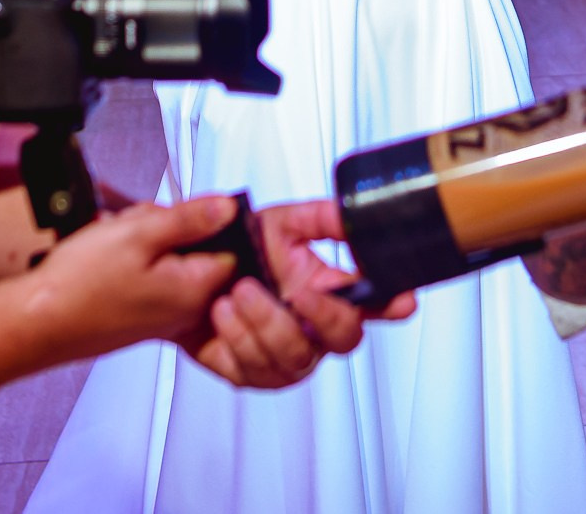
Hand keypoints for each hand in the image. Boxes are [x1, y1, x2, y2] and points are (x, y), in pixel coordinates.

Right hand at [25, 197, 236, 362]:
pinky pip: (148, 278)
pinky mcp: (140, 319)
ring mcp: (162, 318)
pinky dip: (130, 263)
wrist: (37, 323)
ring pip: (168, 261)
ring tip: (112, 244)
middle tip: (134, 228)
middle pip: (195, 250)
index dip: (202, 218)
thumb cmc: (79, 286)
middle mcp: (186, 311)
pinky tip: (106, 261)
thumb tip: (227, 208)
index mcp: (195, 289)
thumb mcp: (138, 234)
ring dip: (143, 243)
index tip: (175, 213)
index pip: (229, 243)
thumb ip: (189, 219)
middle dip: (166, 229)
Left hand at [185, 200, 414, 387]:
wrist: (185, 276)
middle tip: (295, 292)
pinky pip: (255, 371)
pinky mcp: (251, 374)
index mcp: (326, 289)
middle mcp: (312, 328)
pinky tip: (223, 314)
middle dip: (322, 316)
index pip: (374, 301)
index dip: (392, 304)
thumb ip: (320, 218)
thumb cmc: (237, 252)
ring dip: (265, 324)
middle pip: (344, 338)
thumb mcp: (279, 224)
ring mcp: (285, 355)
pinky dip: (236, 339)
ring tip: (237, 293)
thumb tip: (352, 211)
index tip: (401, 300)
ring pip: (295, 358)